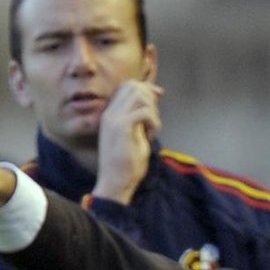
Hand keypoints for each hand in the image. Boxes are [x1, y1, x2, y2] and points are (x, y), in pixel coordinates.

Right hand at [92, 81, 163, 204]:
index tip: (159, 96)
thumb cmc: (125, 165)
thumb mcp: (134, 136)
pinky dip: (154, 122)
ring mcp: (114, 119)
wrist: (114, 184)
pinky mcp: (121, 127)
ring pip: (140, 96)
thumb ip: (140, 118)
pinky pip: (144, 112)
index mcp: (110, 114)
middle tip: (154, 120)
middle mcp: (110, 113)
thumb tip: (152, 103)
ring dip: (153, 111)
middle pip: (133, 86)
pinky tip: (151, 136)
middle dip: (151, 98)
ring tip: (151, 130)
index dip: (146, 87)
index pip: (127, 86)